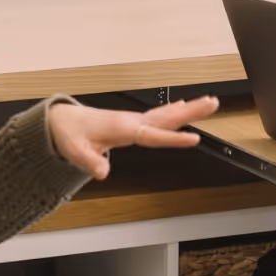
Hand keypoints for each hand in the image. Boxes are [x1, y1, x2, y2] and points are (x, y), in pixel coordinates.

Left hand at [47, 96, 217, 180]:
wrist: (63, 121)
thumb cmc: (70, 134)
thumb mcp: (75, 152)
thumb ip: (90, 162)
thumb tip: (103, 172)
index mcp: (122, 128)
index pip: (153, 135)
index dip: (174, 139)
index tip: (194, 138)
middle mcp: (132, 121)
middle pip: (167, 117)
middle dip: (191, 112)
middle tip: (213, 103)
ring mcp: (134, 120)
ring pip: (166, 114)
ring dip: (188, 108)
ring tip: (209, 103)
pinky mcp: (133, 122)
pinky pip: (159, 115)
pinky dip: (174, 110)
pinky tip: (183, 107)